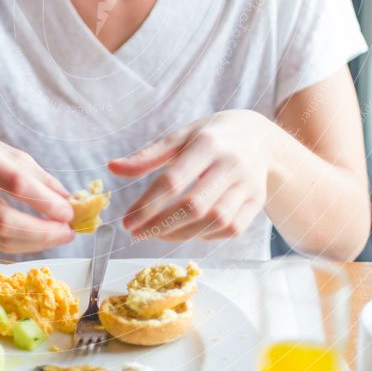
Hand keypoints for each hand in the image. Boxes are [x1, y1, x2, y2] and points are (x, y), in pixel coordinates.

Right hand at [0, 136, 74, 253]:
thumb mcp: (11, 154)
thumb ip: (39, 177)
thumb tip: (66, 201)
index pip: (15, 183)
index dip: (44, 201)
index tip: (68, 211)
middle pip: (4, 220)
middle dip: (42, 231)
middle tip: (68, 231)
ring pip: (0, 238)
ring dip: (36, 242)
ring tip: (61, 236)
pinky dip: (25, 245)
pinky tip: (43, 239)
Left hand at [107, 111, 270, 241]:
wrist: (259, 137)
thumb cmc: (211, 136)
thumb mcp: (181, 136)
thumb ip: (148, 155)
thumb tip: (112, 168)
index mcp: (207, 143)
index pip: (174, 180)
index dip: (148, 205)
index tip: (127, 222)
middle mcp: (230, 164)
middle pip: (194, 205)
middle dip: (161, 224)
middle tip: (137, 233)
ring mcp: (247, 185)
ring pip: (215, 221)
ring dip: (182, 234)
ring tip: (158, 234)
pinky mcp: (257, 201)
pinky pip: (231, 228)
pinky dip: (206, 235)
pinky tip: (188, 231)